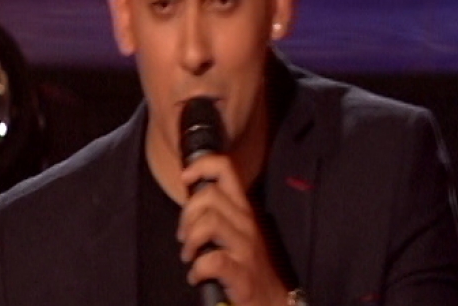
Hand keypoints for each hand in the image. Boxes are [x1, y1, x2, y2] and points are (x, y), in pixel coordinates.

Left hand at [178, 154, 288, 305]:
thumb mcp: (236, 231)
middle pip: (209, 195)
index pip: (226, 170)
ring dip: (191, 239)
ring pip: (210, 222)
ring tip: (189, 255)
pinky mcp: (242, 274)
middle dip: (187, 213)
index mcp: (243, 209)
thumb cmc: (248, 265)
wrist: (273, 301)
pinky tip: (197, 276)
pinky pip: (213, 260)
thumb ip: (217, 213)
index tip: (185, 178)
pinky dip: (197, 269)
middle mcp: (246, 222)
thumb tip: (188, 203)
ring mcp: (246, 247)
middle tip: (184, 236)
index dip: (202, 166)